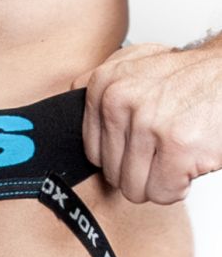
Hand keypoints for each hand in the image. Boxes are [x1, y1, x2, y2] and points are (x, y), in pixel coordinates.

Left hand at [70, 42, 221, 203]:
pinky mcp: (177, 145)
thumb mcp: (134, 64)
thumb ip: (98, 87)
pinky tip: (190, 163)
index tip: (141, 145)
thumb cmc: (189, 78)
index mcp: (103, 84)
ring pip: (134, 188)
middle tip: (165, 150)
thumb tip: (67, 115)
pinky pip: (163, 192)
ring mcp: (147, 122)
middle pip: (112, 173)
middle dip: (141, 171)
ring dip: (160, 182)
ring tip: (177, 155)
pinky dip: (180, 187)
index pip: (91, 152)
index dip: (121, 157)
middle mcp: (118, 100)